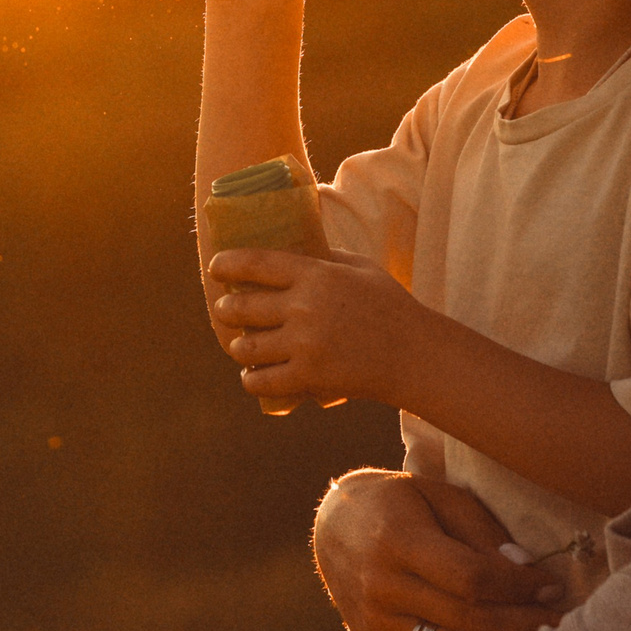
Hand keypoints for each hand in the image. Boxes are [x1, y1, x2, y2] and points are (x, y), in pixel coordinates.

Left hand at [207, 247, 422, 406]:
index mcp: (315, 275)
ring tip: (241, 346)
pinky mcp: (308, 377)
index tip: (216, 268)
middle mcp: (304, 307)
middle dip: (226, 309)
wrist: (414, 355)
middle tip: (225, 310)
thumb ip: (325, 258)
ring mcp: (304, 344)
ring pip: (246, 347)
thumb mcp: (360, 268)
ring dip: (239, 347)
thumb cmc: (390, 307)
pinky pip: (261, 381)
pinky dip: (252, 379)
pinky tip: (253, 376)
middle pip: (242, 306)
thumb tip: (296, 248)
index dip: (227, 264)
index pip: (255, 263)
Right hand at [313, 469, 564, 630]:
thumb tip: (526, 572)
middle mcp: (381, 587)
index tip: (551, 586)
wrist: (335, 529)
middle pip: (468, 622)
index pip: (470, 578)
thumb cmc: (399, 505)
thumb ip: (482, 533)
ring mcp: (376, 625)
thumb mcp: (439, 497)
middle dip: (523, 625)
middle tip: (560, 621)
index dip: (518, 588)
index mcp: (398, 541)